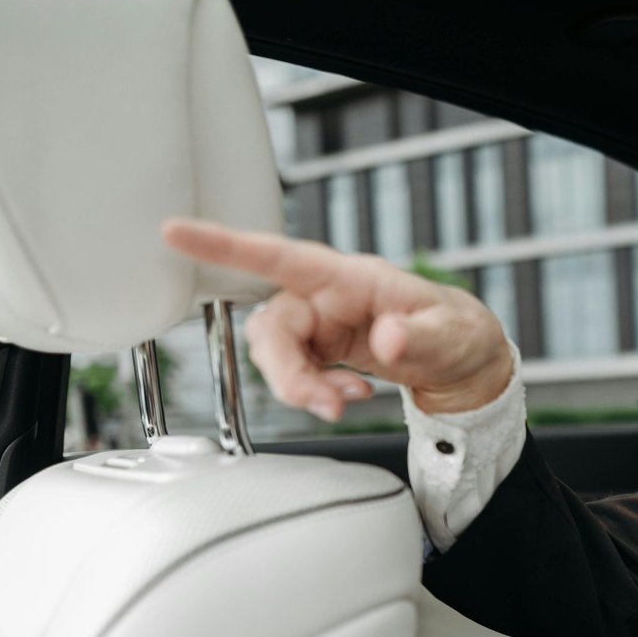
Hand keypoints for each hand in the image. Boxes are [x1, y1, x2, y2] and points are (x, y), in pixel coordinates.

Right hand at [160, 218, 511, 421]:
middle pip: (271, 326)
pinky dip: (313, 394)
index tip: (177, 231)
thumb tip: (388, 340)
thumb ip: (419, 337)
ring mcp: (319, 324)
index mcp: (349, 277)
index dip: (225, 245)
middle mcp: (324, 296)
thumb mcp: (450, 335)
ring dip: (300, 387)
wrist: (460, 360)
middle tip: (326, 404)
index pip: (279, 255)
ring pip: (275, 354)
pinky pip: (293, 372)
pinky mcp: (319, 349)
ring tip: (345, 402)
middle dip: (286, 372)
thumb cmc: (455, 332)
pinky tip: (347, 397)